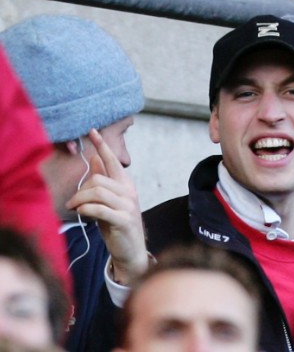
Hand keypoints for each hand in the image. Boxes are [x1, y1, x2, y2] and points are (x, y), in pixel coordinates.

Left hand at [65, 129, 147, 284]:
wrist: (130, 251)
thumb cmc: (117, 225)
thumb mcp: (109, 201)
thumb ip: (104, 181)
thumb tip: (96, 159)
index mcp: (126, 185)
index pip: (113, 162)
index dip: (102, 146)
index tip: (92, 131)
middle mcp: (129, 193)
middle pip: (99, 179)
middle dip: (81, 189)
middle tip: (71, 202)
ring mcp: (128, 207)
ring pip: (98, 193)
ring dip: (80, 200)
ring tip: (74, 208)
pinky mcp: (123, 221)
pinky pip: (100, 209)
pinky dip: (86, 209)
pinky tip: (81, 213)